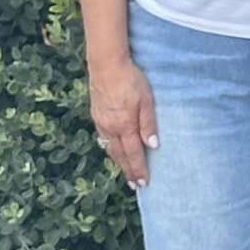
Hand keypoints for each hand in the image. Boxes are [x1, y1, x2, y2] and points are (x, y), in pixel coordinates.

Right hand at [88, 57, 157, 187]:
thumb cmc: (131, 79)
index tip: (144, 183)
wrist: (106, 64)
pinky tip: (113, 149)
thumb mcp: (146, 100)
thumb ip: (148, 124)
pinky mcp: (96, 114)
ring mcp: (101, 122)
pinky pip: (103, 137)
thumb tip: (153, 146)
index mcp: (125, 126)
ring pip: (110, 148)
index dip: (138, 170)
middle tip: (135, 185)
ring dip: (118, 161)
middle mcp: (110, 128)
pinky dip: (110, 148)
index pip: (133, 154)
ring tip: (125, 171)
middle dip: (128, 171)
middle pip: (120, 155)